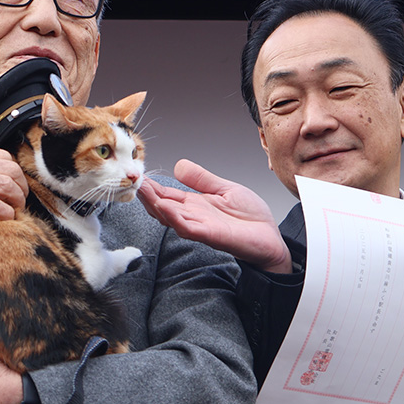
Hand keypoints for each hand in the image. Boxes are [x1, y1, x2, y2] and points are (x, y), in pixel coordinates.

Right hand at [0, 148, 27, 278]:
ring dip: (17, 202)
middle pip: (10, 170)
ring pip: (7, 186)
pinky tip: (4, 221)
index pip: (3, 156)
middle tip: (19, 204)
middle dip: (21, 188)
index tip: (16, 190)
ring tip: (14, 213)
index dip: (16, 175)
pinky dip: (6, 214)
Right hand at [138, 159, 291, 272]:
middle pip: (162, 206)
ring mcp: (200, 227)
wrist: (271, 239)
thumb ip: (202, 179)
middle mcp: (193, 217)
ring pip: (170, 218)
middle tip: (132, 181)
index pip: (166, 194)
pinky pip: (189, 228)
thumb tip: (179, 164)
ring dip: (155, 205)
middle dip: (147, 195)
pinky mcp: (212, 236)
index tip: (137, 174)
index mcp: (195, 205)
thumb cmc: (251, 219)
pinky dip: (175, 219)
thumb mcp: (225, 189)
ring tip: (143, 191)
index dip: (151, 185)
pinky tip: (165, 208)